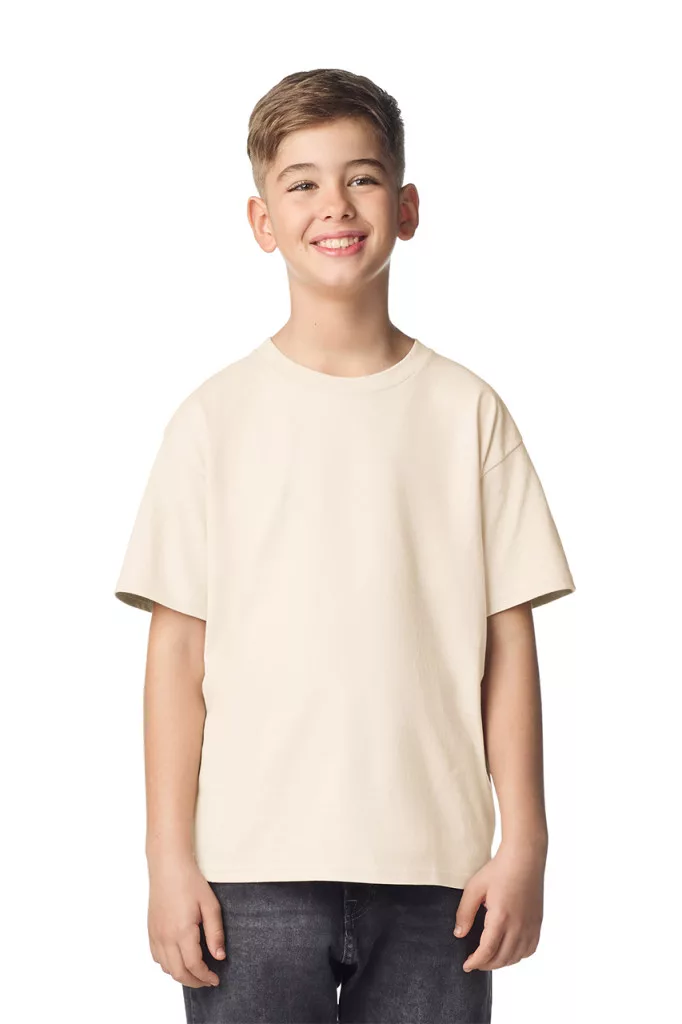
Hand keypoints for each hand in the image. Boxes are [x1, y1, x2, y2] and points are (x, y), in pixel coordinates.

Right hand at [147, 856, 225, 987]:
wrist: (168, 866)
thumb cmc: (190, 882)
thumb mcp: (210, 905)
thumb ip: (215, 933)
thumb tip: (220, 956)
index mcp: (182, 931)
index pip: (194, 966)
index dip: (206, 977)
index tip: (216, 979)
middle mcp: (165, 937)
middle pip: (178, 972)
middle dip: (194, 982)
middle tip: (207, 981)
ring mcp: (155, 934)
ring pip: (166, 968)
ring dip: (181, 975)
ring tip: (196, 972)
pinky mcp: (150, 930)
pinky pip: (157, 957)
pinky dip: (168, 965)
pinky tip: (179, 960)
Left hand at [453, 842, 545, 971]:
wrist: (524, 858)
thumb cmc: (498, 870)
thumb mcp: (475, 887)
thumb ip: (465, 912)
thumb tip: (459, 934)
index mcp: (501, 918)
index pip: (487, 951)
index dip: (475, 962)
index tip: (466, 965)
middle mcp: (519, 926)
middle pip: (501, 959)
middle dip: (485, 964)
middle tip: (474, 963)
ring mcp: (531, 926)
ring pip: (516, 957)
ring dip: (501, 962)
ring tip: (488, 958)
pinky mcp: (537, 923)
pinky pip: (529, 950)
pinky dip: (517, 956)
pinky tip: (508, 950)